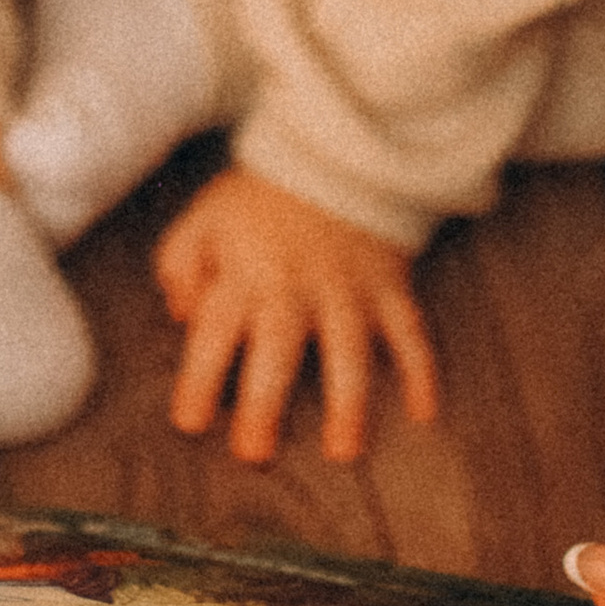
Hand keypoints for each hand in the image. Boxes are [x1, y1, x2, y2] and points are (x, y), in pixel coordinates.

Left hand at [153, 166, 437, 463]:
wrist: (334, 152)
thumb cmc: (260, 199)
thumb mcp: (204, 220)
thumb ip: (180, 267)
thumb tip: (183, 319)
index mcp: (244, 276)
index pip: (213, 335)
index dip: (198, 381)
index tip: (191, 422)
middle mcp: (295, 289)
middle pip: (277, 352)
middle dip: (265, 404)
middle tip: (255, 453)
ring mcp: (348, 291)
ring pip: (350, 352)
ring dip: (348, 403)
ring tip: (344, 450)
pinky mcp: (390, 288)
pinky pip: (411, 333)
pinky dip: (422, 372)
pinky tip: (423, 413)